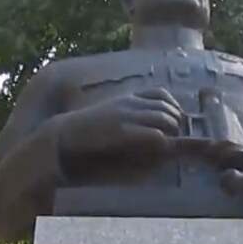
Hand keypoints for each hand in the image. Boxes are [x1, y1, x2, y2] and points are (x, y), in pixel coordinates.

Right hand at [56, 87, 182, 156]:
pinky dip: (161, 142)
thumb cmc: (88, 127)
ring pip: (164, 119)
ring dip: (171, 132)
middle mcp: (130, 103)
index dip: (173, 107)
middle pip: (167, 107)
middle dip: (176, 122)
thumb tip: (149, 124)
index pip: (160, 93)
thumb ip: (129, 114)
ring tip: (168, 145)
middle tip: (174, 137)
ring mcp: (127, 116)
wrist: (66, 134)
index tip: (174, 121)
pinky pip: (154, 134)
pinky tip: (158, 150)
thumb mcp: (111, 113)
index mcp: (128, 98)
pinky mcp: (123, 132)